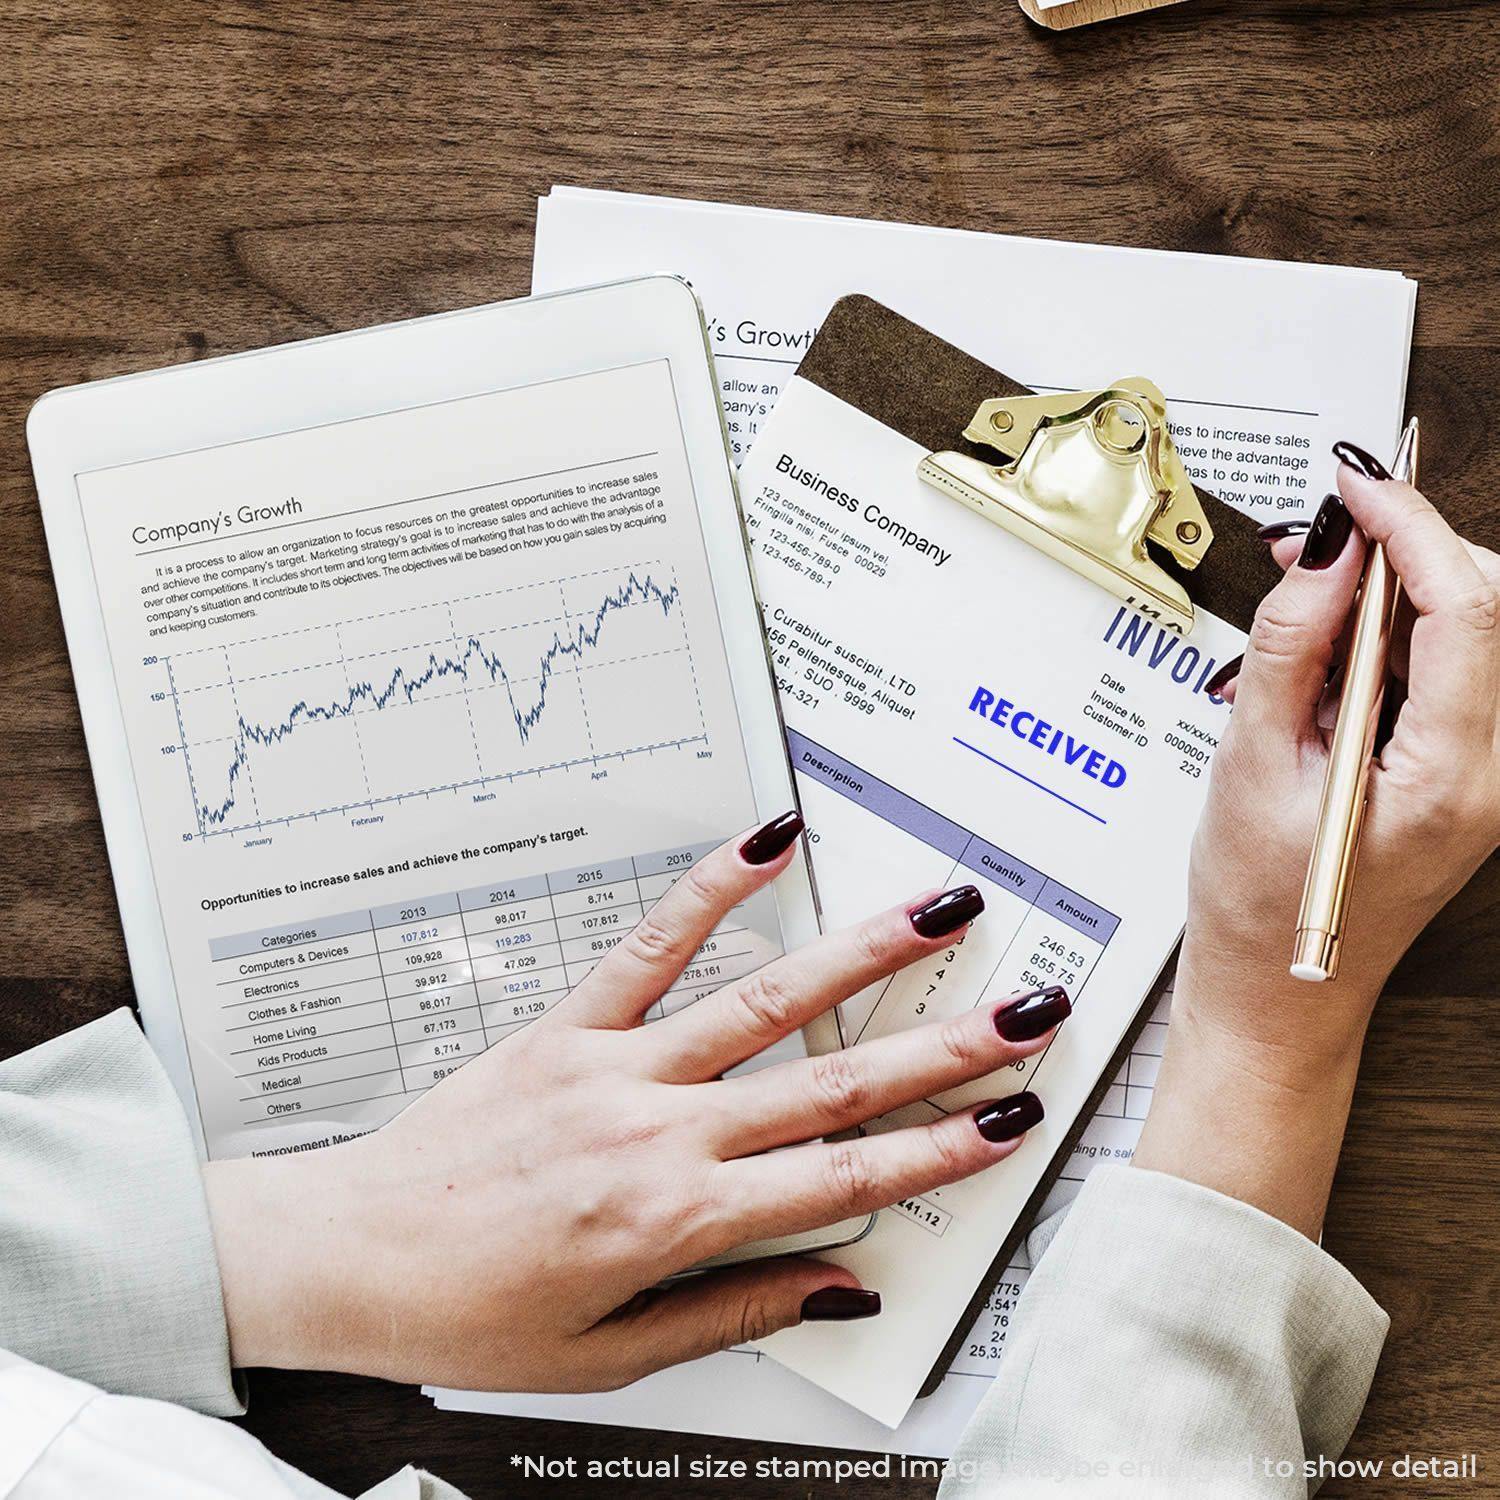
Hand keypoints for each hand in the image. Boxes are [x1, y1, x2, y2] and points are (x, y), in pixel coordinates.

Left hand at [204, 817, 1067, 1391]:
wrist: (352, 1255)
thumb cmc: (476, 1314)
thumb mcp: (612, 1354)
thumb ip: (734, 1309)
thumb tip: (840, 1281)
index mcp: (676, 1221)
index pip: (840, 1181)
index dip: (936, 1150)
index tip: (1006, 1120)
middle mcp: (659, 1132)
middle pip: (830, 1086)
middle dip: (941, 1048)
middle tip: (1024, 1013)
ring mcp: (616, 1065)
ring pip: (763, 1003)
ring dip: (861, 957)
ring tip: (936, 916)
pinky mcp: (569, 1023)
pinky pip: (650, 945)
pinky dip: (713, 889)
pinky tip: (768, 844)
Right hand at [1136, 450, 1499, 1235]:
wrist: (1277, 992)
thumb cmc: (1259, 908)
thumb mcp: (1251, 768)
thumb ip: (1292, 649)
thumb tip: (1326, 555)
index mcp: (1449, 779)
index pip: (1465, 608)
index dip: (1410, 527)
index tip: (1355, 484)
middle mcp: (1493, 776)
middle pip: (1488, 609)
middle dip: (1411, 550)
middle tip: (1325, 533)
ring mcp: (1487, 776)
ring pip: (1473, 634)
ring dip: (1401, 592)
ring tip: (1313, 595)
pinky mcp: (1464, 773)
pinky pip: (1450, 673)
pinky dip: (1398, 635)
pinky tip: (1335, 643)